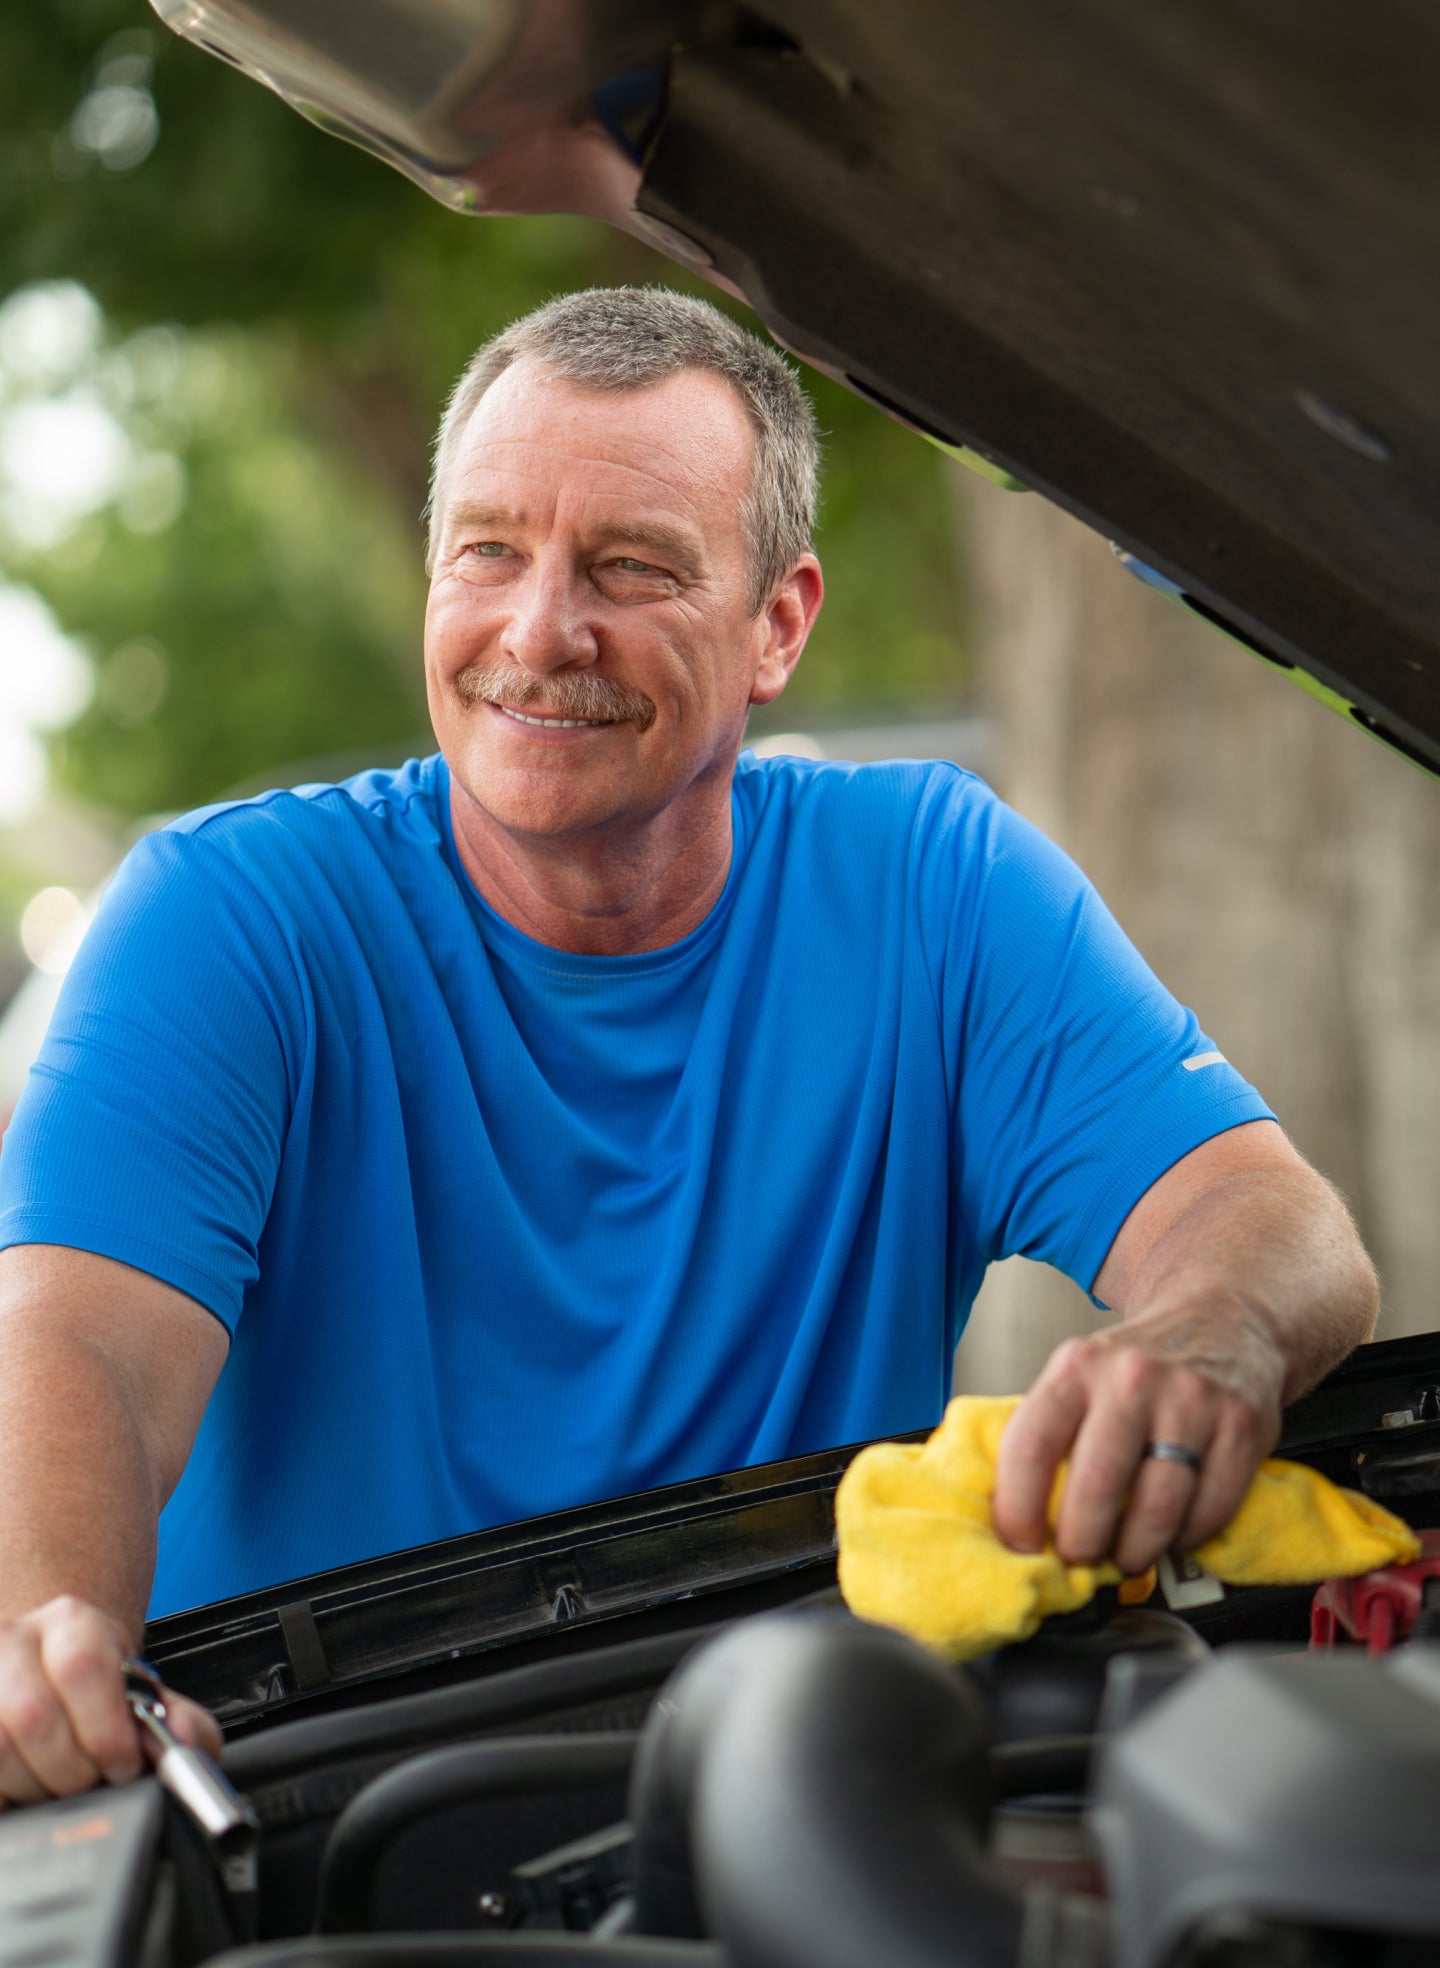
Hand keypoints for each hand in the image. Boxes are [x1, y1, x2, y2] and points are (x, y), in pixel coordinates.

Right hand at [0, 1596, 221, 1807]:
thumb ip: (180, 1722)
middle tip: (92, 1782)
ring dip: (34, 1786)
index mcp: (71, 1621)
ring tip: (58, 1786)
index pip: (82, 1666)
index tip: (123, 1765)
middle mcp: (14, 1637)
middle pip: (32, 1714)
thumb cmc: (98, 1694)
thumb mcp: (145, 1697)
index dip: (105, 1729)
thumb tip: (184, 1743)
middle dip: (71, 1769)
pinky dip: (8, 1793)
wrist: (48, 1680)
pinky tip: (26, 1786)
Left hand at [992, 1294, 1284, 1574]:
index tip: (1021, 1543)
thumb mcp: (1082, 1374)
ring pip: (1156, 1508)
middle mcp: (1133, 1379)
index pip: (1031, 1446)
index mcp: (1077, 1367)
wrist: (1224, 1321)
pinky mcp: (1241, 1427)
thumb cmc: (1140, 1364)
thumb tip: (1018, 1516)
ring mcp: (1191, 1402)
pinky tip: (1172, 1534)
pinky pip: (1210, 1511)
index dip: (1019, 1510)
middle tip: (1079, 1559)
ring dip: (1135, 1551)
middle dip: (1081, 1543)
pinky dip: (1186, 1539)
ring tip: (1126, 1555)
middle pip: (1095, 1486)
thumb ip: (1051, 1432)